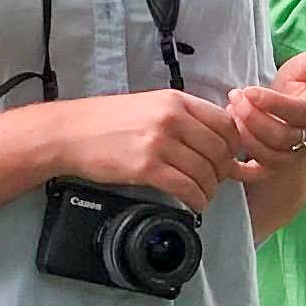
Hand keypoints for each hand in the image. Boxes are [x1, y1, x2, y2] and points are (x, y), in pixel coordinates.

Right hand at [49, 87, 247, 206]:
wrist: (71, 133)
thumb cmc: (110, 121)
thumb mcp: (151, 106)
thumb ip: (184, 118)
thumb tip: (217, 139)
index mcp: (177, 101)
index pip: (226, 124)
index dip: (233, 146)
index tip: (227, 159)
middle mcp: (172, 118)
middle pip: (220, 150)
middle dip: (222, 171)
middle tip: (214, 181)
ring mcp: (160, 142)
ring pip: (206, 172)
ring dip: (209, 189)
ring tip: (202, 195)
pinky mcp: (146, 167)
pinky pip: (186, 188)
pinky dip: (196, 200)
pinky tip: (193, 204)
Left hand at [227, 52, 305, 183]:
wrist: (291, 112)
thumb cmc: (296, 86)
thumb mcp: (304, 69)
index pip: (299, 112)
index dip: (273, 103)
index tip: (249, 91)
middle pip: (282, 137)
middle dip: (253, 117)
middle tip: (234, 98)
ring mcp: (293, 155)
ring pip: (270, 156)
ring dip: (245, 136)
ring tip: (230, 112)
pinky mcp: (275, 167)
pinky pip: (258, 174)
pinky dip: (241, 168)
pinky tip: (226, 150)